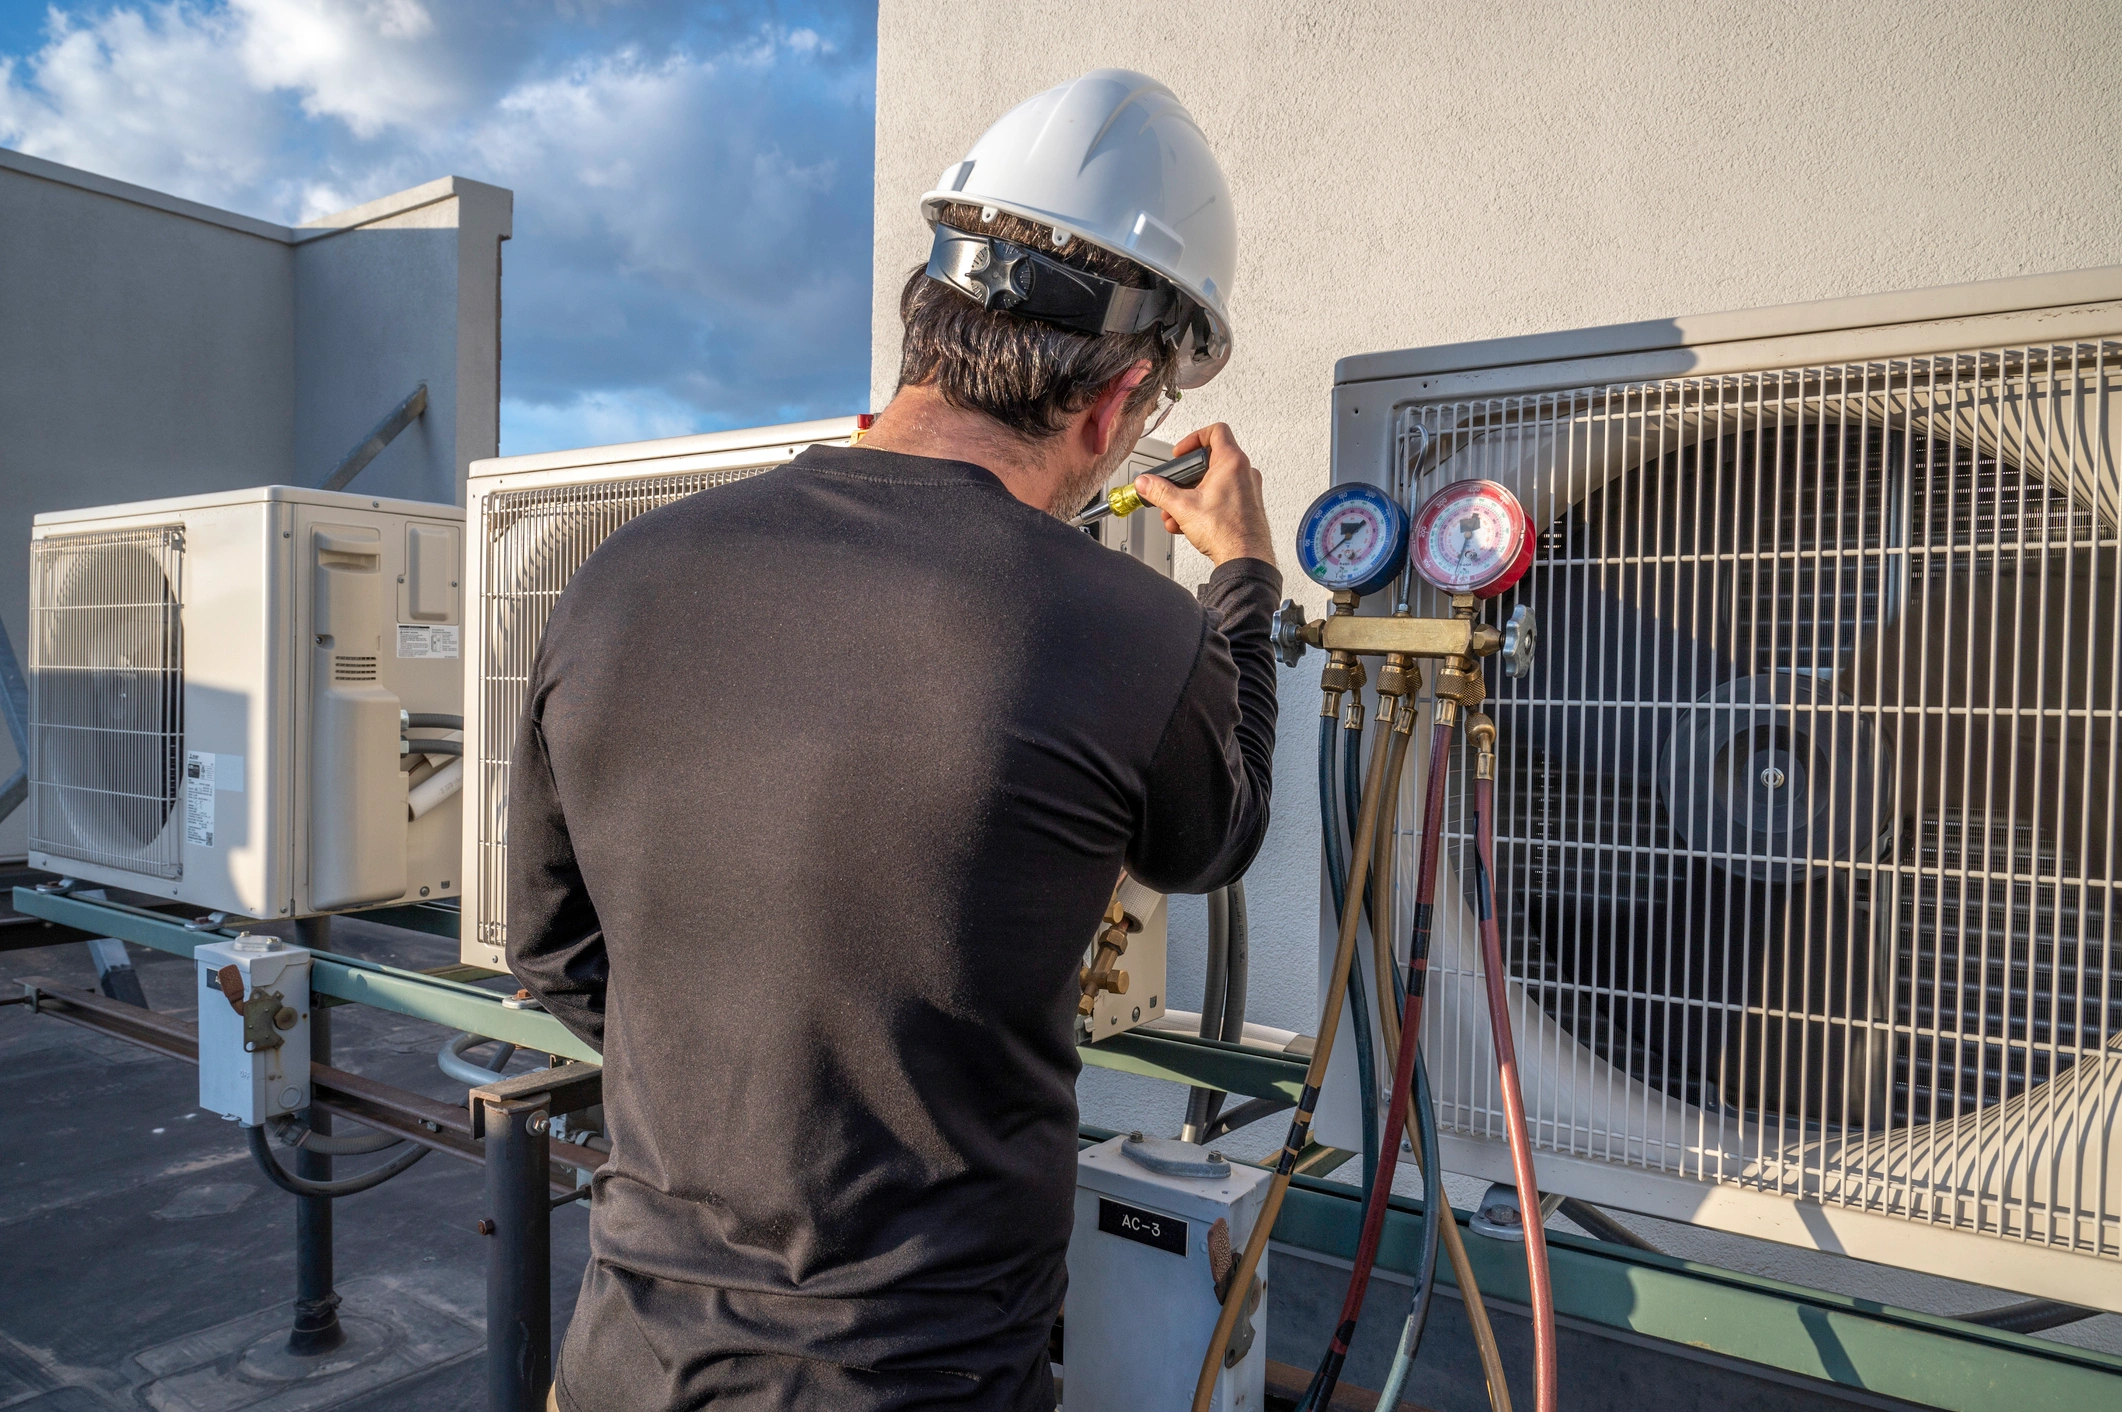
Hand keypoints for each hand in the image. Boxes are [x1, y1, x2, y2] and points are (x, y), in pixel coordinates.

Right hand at [1132, 423, 1274, 567]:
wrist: (1245, 559)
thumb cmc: (1227, 532)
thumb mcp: (1183, 507)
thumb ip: (1160, 491)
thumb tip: (1146, 483)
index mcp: (1232, 462)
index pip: (1216, 431)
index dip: (1194, 438)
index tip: (1180, 454)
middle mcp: (1244, 472)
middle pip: (1209, 462)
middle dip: (1184, 479)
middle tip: (1173, 489)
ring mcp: (1247, 490)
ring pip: (1213, 484)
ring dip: (1190, 497)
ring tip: (1176, 513)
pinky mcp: (1247, 506)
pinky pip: (1221, 498)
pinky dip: (1203, 506)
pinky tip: (1187, 524)